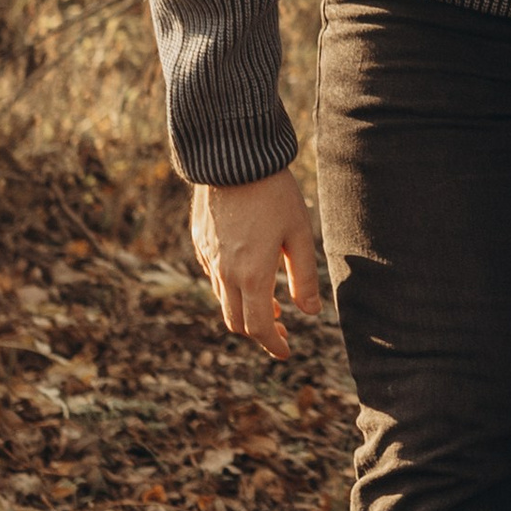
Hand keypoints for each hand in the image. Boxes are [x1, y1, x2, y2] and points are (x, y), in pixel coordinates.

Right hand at [192, 169, 320, 360]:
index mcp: (252, 275)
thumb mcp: (300, 236)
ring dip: (245, 309)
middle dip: (259, 332)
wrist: (232, 158)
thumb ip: (304, 278)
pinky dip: (231, 289)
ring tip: (271, 303)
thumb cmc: (274, 194)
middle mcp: (225, 272)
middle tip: (282, 330)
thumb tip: (310, 313)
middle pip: (236, 321)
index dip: (274, 344)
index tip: (286, 353)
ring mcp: (208, 257)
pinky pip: (214, 277)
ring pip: (223, 300)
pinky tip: (250, 276)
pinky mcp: (200, 242)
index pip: (259, 327)